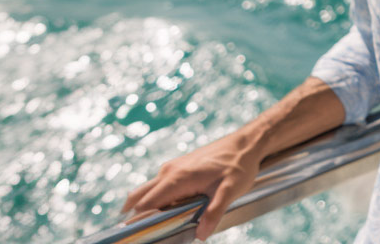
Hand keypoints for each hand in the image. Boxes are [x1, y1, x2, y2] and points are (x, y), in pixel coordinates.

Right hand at [120, 130, 264, 239]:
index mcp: (178, 178)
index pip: (147, 203)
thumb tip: (200, 235)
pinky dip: (156, 201)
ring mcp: (172, 169)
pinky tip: (168, 213)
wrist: (243, 144)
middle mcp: (169, 172)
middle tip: (140, 234)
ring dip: (145, 208)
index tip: (138, 235)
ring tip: (154, 227)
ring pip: (148, 191)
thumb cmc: (238, 165)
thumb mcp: (230, 191)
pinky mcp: (177, 168)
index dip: (139, 220)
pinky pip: (159, 187)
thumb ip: (214, 212)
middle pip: (139, 197)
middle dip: (135, 216)